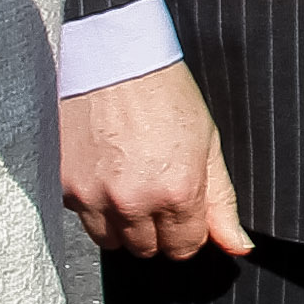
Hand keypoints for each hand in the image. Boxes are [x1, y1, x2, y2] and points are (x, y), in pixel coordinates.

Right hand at [63, 63, 251, 258]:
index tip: (184, 207)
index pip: (184, 247)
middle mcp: (133, 201)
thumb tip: (237, 245)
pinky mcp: (65, 187)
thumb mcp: (207, 141)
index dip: (188, 228)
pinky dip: (95, 202)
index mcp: (176, 191)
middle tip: (156, 186)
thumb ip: (222, 202)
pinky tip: (106, 169)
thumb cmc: (162, 88)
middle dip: (156, 226)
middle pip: (147, 249)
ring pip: (112, 242)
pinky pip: (83, 217)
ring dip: (123, 222)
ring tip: (130, 178)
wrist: (113, 55)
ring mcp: (95, 197)